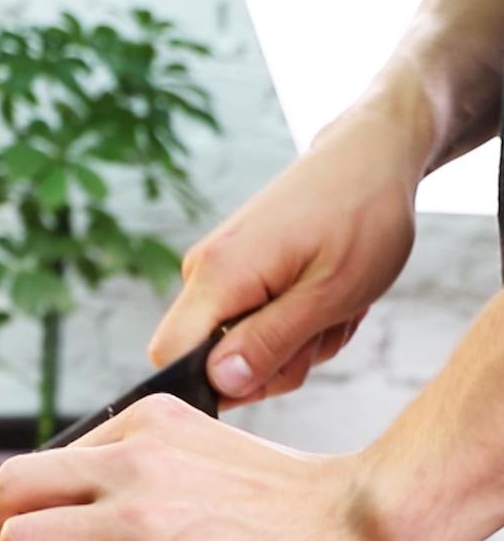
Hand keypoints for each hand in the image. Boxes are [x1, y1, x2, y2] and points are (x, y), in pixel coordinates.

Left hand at [0, 395, 399, 540]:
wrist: (357, 533)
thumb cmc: (292, 506)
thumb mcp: (204, 454)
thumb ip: (143, 471)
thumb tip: (87, 524)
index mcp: (143, 426)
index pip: (48, 460)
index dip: (21, 509)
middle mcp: (131, 462)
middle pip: (11, 487)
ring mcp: (140, 521)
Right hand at [149, 107, 419, 404]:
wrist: (370, 155)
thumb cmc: (363, 216)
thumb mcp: (330, 293)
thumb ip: (270, 343)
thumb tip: (219, 384)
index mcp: (217, 276)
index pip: (169, 358)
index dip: (212, 386)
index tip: (273, 371)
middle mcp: (202, 273)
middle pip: (207, 362)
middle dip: (270, 365)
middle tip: (323, 330)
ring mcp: (215, 272)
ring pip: (235, 348)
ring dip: (292, 344)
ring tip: (332, 307)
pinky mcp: (232, 272)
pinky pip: (249, 326)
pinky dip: (291, 325)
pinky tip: (322, 298)